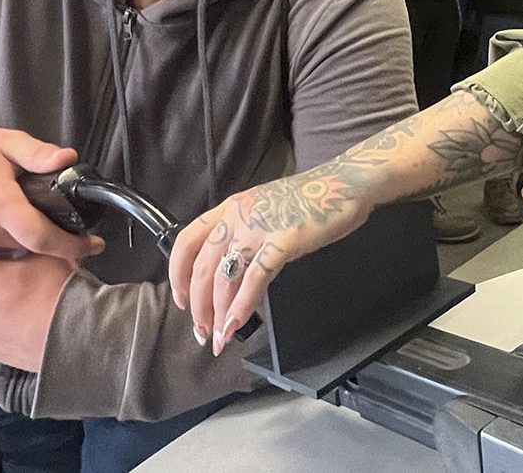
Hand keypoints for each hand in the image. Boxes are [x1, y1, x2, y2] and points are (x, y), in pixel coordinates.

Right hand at [0, 127, 99, 260]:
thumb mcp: (4, 142)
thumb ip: (37, 153)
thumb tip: (67, 159)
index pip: (41, 236)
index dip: (72, 245)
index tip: (93, 245)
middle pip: (32, 247)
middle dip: (56, 242)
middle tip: (72, 230)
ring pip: (15, 253)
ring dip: (32, 244)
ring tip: (40, 225)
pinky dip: (11, 246)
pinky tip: (15, 229)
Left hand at [167, 171, 372, 354]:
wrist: (344, 183)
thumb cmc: (310, 200)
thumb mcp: (264, 211)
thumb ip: (244, 235)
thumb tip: (233, 274)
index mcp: (230, 208)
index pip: (186, 242)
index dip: (178, 276)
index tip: (182, 302)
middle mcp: (238, 216)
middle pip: (203, 268)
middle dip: (199, 307)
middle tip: (203, 332)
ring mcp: (260, 227)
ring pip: (225, 277)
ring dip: (219, 314)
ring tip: (221, 337)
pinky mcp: (284, 240)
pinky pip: (255, 279)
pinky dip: (242, 306)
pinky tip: (238, 324)